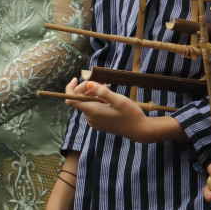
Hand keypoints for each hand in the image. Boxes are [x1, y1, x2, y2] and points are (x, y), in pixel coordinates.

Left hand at [62, 78, 184, 143]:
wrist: (140, 130)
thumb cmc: (131, 114)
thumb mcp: (118, 100)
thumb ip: (102, 92)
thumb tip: (88, 84)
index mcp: (92, 111)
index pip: (71, 100)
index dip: (70, 88)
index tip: (76, 78)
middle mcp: (90, 118)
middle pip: (79, 99)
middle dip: (86, 88)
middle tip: (101, 82)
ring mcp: (94, 122)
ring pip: (87, 104)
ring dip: (93, 94)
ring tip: (107, 88)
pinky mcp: (99, 124)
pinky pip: (93, 109)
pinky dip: (97, 101)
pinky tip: (108, 98)